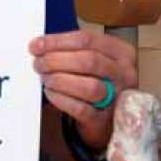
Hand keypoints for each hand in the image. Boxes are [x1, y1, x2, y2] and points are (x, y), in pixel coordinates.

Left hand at [29, 29, 137, 151]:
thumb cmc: (97, 81)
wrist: (108, 117)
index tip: (36, 45)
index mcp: (122, 52)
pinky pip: (81, 109)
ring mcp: (117, 98)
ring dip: (59, 80)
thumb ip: (72, 50)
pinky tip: (50, 93)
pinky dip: (61, 99)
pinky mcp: (104, 120)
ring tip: (45, 78)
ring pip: (89, 86)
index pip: (87, 40)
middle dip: (57, 61)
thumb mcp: (94, 60)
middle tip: (38, 64)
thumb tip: (40, 46)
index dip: (57, 41)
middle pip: (89, 61)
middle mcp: (124, 74)